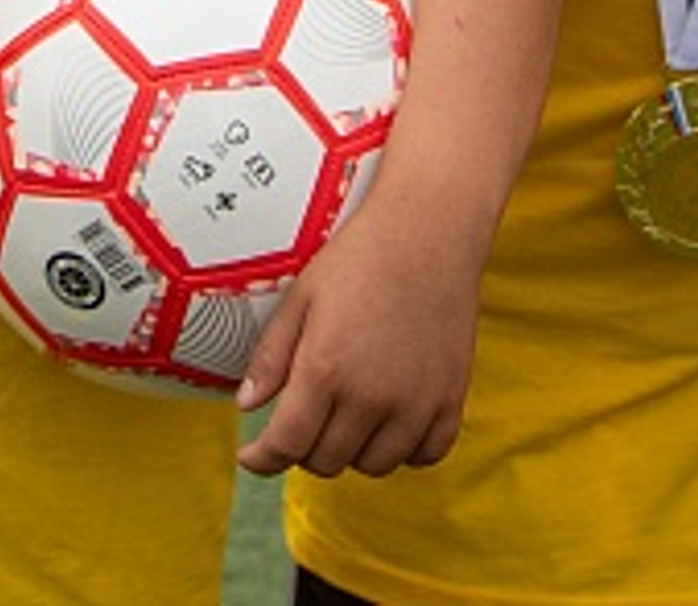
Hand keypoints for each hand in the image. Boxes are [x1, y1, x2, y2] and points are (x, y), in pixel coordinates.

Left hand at [232, 191, 480, 479]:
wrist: (428, 232)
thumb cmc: (360, 257)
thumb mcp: (301, 298)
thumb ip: (272, 357)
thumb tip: (246, 405)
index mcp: (325, 371)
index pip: (286, 446)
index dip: (262, 459)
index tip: (253, 456)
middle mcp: (371, 397)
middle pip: (326, 461)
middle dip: (304, 447)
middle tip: (303, 418)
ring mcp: (415, 402)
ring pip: (373, 465)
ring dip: (352, 450)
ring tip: (346, 417)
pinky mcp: (450, 398)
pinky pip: (426, 455)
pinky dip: (405, 449)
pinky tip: (390, 422)